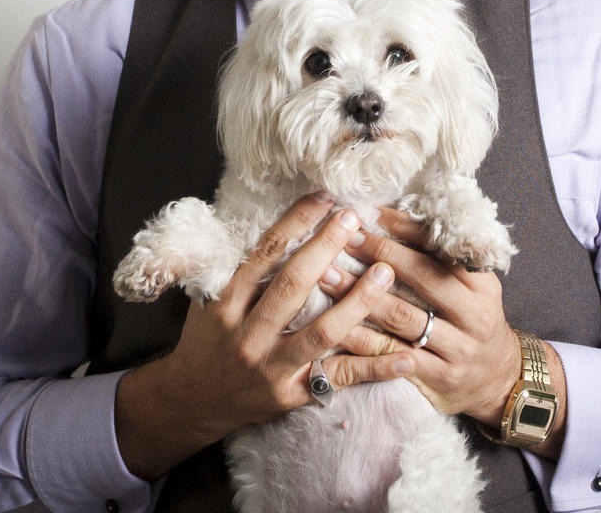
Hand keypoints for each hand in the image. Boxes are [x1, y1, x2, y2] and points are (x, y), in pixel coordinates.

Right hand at [114, 194, 414, 479]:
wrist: (193, 402)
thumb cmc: (208, 339)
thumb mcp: (209, 298)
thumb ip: (238, 265)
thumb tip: (274, 219)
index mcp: (227, 303)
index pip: (264, 254)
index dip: (295, 222)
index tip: (324, 198)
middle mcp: (248, 335)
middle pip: (292, 286)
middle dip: (326, 248)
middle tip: (355, 219)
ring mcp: (272, 368)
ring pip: (321, 332)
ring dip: (358, 301)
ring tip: (386, 272)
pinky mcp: (293, 395)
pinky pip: (340, 378)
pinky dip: (375, 368)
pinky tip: (407, 354)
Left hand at [319, 206, 522, 426]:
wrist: (499, 379)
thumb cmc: (473, 318)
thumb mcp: (473, 286)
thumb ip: (441, 257)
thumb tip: (393, 216)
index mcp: (481, 283)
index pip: (441, 247)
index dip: (405, 228)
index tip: (372, 213)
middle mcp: (473, 314)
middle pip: (423, 277)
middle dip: (380, 254)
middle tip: (346, 238)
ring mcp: (457, 348)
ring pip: (403, 317)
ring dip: (361, 295)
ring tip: (328, 275)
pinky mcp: (439, 376)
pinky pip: (394, 355)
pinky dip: (364, 341)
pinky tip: (337, 326)